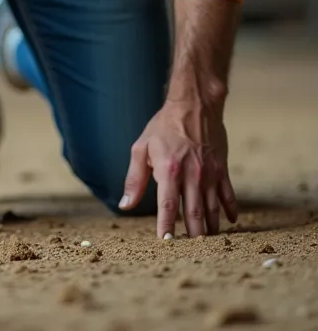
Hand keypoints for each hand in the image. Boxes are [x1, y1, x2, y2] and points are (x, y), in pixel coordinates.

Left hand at [119, 98, 237, 237]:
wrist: (194, 104)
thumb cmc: (164, 126)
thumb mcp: (142, 147)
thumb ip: (134, 178)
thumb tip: (125, 205)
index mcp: (169, 170)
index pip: (168, 207)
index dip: (167, 227)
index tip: (165, 243)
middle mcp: (192, 175)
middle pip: (194, 214)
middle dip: (192, 236)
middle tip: (188, 252)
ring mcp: (210, 173)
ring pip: (212, 209)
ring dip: (210, 228)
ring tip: (206, 243)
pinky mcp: (222, 169)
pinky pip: (228, 195)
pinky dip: (230, 210)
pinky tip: (230, 222)